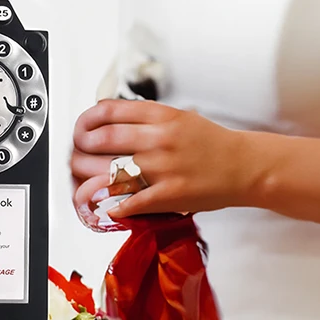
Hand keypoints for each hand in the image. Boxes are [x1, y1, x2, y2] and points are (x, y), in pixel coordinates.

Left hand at [70, 99, 255, 222]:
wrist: (245, 167)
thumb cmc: (211, 144)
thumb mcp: (178, 118)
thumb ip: (144, 118)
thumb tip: (106, 117)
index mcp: (161, 117)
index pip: (109, 112)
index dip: (85, 121)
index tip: (79, 129)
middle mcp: (159, 139)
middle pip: (101, 140)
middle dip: (80, 150)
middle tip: (75, 156)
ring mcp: (162, 167)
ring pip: (108, 171)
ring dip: (85, 179)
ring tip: (80, 182)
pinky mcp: (168, 194)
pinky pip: (128, 201)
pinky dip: (109, 206)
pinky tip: (100, 207)